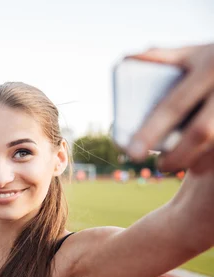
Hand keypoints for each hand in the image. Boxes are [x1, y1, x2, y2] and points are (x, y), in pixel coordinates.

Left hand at [127, 43, 213, 174]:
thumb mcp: (195, 53)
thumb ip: (163, 57)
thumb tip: (127, 59)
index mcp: (208, 67)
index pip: (174, 105)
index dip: (151, 132)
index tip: (132, 153)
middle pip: (202, 132)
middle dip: (178, 156)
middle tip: (160, 166)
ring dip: (199, 159)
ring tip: (179, 163)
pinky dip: (212, 159)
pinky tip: (200, 163)